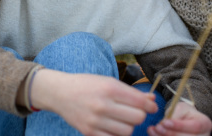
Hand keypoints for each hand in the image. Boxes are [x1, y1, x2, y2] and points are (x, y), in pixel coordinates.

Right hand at [32, 70, 158, 135]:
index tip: (151, 106)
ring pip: (128, 131)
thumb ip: (130, 92)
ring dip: (129, 126)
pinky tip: (113, 126)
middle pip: (137, 118)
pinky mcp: (89, 132)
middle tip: (135, 112)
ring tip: (122, 119)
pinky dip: (117, 134)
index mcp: (109, 88)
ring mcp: (96, 121)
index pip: (140, 102)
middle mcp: (103, 105)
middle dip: (140, 116)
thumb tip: (151, 100)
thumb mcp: (108, 82)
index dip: (150, 106)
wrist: (60, 93)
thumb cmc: (86, 85)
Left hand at [147, 102, 211, 135]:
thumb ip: (175, 114)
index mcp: (205, 124)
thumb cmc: (184, 113)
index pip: (195, 126)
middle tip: (158, 127)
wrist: (186, 120)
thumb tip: (166, 123)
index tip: (165, 122)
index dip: (179, 126)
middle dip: (170, 133)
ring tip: (153, 131)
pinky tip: (155, 135)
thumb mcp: (181, 108)